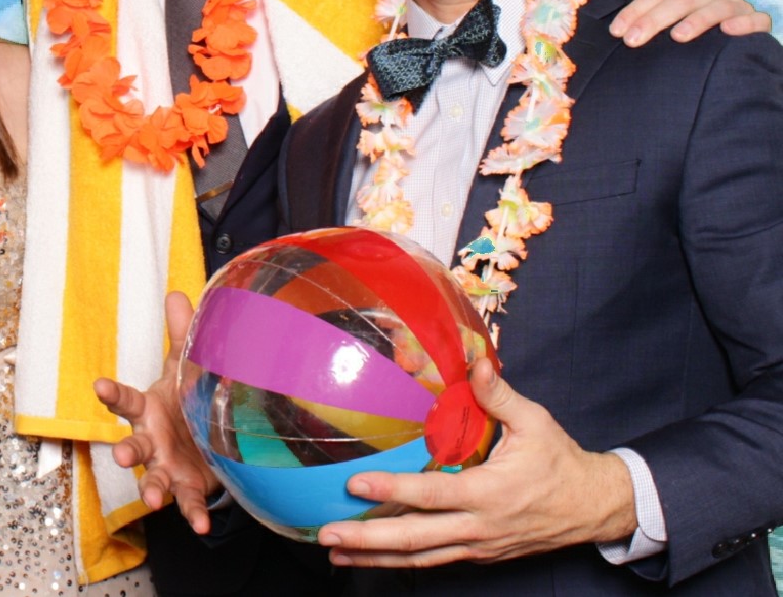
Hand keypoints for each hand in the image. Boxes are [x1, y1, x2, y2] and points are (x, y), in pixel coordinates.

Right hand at [94, 291, 220, 532]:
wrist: (206, 438)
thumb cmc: (187, 399)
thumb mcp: (185, 367)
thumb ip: (182, 334)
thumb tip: (179, 293)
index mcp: (149, 408)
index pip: (126, 399)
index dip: (112, 393)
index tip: (99, 385)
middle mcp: (151, 439)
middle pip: (133, 445)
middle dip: (126, 451)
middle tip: (120, 456)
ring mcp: (166, 465)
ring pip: (153, 478)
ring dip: (151, 489)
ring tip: (153, 499)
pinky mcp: (185, 486)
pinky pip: (186, 503)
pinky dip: (193, 515)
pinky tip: (201, 526)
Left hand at [316, 358, 635, 567]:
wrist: (593, 508)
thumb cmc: (560, 462)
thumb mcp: (535, 423)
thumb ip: (499, 395)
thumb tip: (474, 361)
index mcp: (489, 493)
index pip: (431, 495)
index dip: (392, 491)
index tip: (355, 485)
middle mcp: (478, 526)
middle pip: (415, 539)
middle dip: (368, 540)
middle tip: (327, 537)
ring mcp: (476, 545)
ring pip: (419, 557)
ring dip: (375, 557)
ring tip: (334, 553)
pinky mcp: (477, 553)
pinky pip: (432, 560)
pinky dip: (398, 560)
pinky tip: (369, 556)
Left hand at [613, 0, 771, 45]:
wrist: (730, 40)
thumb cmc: (689, 21)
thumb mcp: (667, 5)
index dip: (635, 9)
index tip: (616, 31)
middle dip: (654, 19)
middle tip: (632, 40)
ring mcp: (738, 5)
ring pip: (716, 7)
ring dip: (696, 21)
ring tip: (677, 37)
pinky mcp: (758, 22)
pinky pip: (756, 20)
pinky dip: (742, 23)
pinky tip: (727, 31)